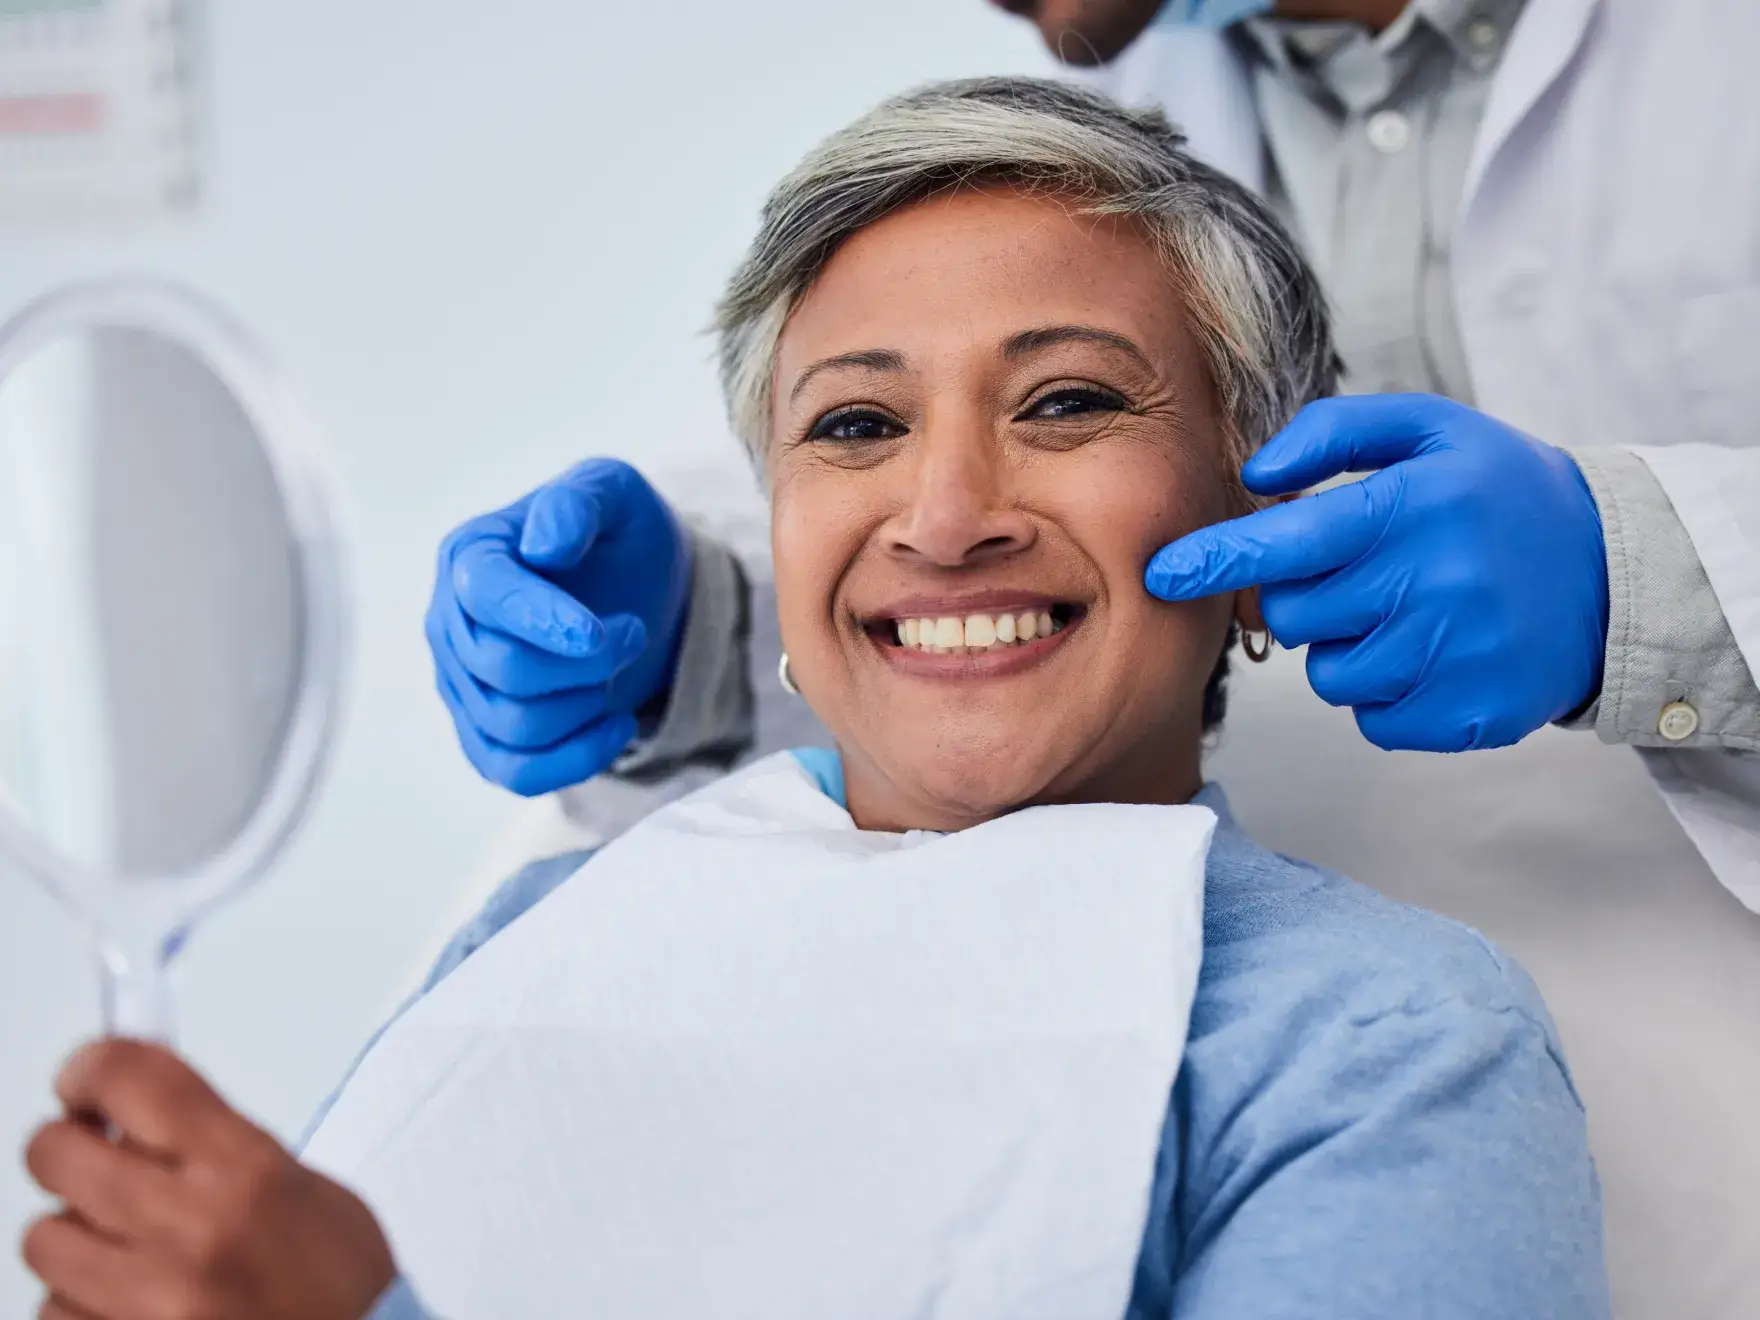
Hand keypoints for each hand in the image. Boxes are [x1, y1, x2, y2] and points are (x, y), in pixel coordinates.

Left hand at [22, 1039, 394, 1319]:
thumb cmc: (341, 1286)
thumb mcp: (300, 1188)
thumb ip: (219, 1144)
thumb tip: (139, 1114)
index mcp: (245, 1171)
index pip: (131, 1078)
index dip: (92, 1067)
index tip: (86, 1077)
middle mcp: (190, 1230)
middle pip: (57, 1153)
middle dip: (68, 1148)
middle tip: (90, 1154)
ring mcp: (147, 1300)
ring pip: (45, 1239)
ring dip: (74, 1235)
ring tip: (123, 1244)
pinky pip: (53, 1311)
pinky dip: (80, 1302)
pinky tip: (126, 1298)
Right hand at [428, 458, 693, 795]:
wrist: (639, 590)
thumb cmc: (619, 535)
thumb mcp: (614, 492)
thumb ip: (578, 501)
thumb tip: (543, 546)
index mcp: (470, 554)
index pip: (485, 595)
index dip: (540, 619)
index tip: (597, 634)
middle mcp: (449, 622)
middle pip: (503, 668)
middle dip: (586, 662)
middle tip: (631, 632)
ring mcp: (462, 684)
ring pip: (514, 725)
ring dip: (587, 704)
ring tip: (621, 667)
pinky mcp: (485, 734)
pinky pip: (515, 773)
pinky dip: (575, 760)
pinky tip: (618, 725)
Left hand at [1144, 395, 1608, 751]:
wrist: (1612, 573)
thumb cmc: (1496, 494)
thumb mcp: (1429, 429)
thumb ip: (1333, 432)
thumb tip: (1256, 476)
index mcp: (1413, 507)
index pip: (1286, 542)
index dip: (1215, 559)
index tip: (1161, 574)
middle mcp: (1433, 583)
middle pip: (1295, 614)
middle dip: (1305, 595)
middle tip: (1361, 571)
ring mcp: (1453, 656)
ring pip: (1328, 673)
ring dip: (1347, 646)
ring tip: (1407, 610)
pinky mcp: (1468, 715)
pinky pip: (1372, 719)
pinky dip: (1385, 692)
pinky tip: (1431, 652)